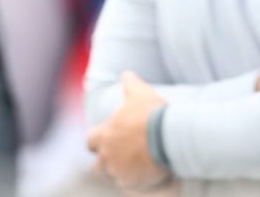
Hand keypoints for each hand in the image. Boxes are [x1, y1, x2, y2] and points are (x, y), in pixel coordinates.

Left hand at [87, 71, 168, 190]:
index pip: (90, 141)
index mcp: (105, 135)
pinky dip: (139, 182)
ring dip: (123, 172)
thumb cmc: (152, 114)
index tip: (106, 138)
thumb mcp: (141, 93)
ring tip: (139, 166)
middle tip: (123, 155)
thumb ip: (131, 84)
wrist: (169, 137)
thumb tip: (126, 73)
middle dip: (107, 162)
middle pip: (98, 166)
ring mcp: (119, 171)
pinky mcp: (134, 183)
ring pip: (115, 176)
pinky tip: (150, 175)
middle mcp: (108, 156)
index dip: (97, 140)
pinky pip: (132, 186)